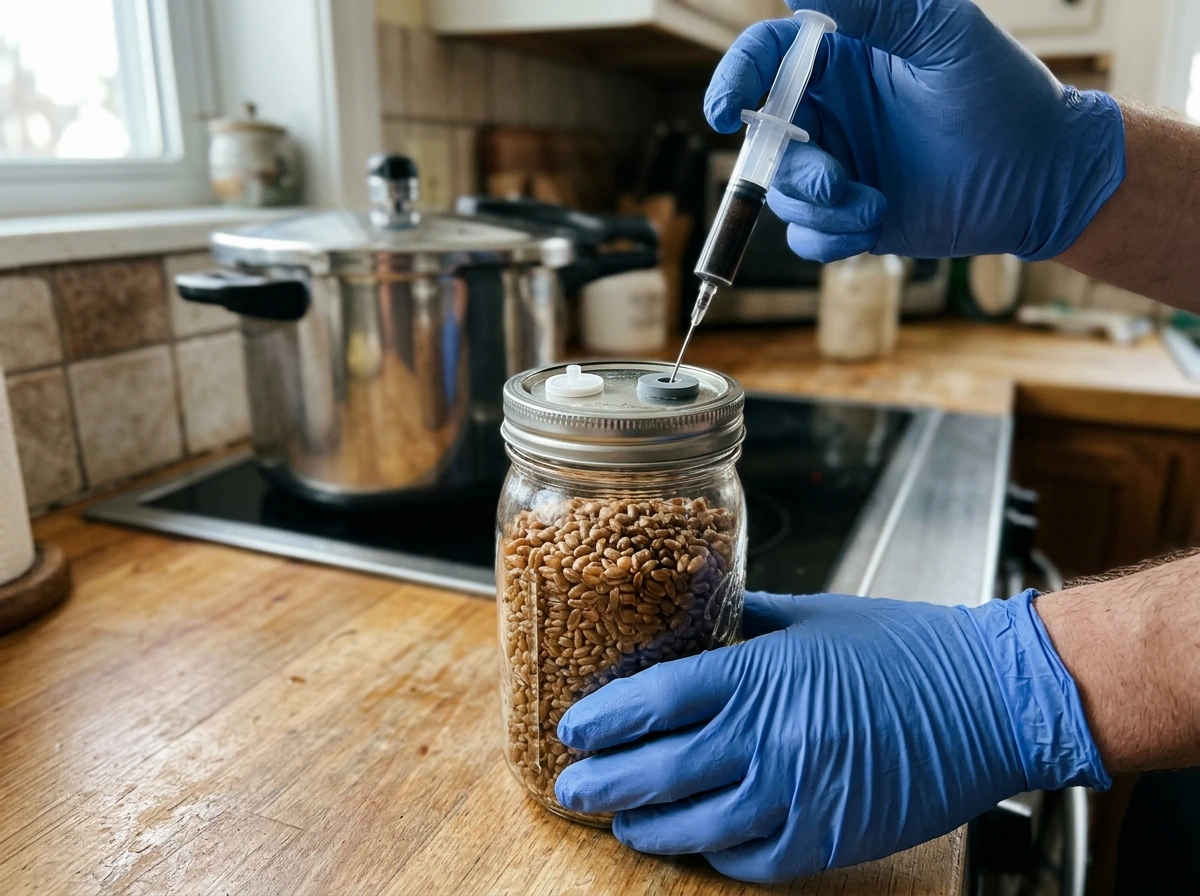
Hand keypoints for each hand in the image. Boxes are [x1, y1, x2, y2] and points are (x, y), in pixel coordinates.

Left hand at [555, 590, 1109, 883]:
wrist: (987, 698)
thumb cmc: (903, 648)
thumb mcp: (812, 617)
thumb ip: (745, 622)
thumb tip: (698, 623)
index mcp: (758, 674)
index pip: (653, 699)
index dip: (604, 718)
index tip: (576, 727)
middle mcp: (765, 739)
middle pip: (657, 770)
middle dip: (602, 783)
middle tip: (571, 788)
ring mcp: (794, 796)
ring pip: (692, 827)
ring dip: (646, 829)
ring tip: (622, 825)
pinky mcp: (825, 840)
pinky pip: (749, 863)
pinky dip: (714, 859)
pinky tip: (697, 848)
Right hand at [705, 0, 1124, 261]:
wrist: (1043, 179)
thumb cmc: (1003, 97)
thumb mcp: (943, 35)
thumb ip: (876, 5)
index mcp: (844, 62)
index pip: (767, 59)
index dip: (735, 79)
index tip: (725, 111)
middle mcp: (833, 113)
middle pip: (764, 136)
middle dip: (786, 164)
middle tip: (834, 178)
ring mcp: (840, 167)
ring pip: (782, 191)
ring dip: (817, 205)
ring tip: (872, 205)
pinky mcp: (851, 218)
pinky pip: (807, 235)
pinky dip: (829, 237)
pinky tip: (872, 226)